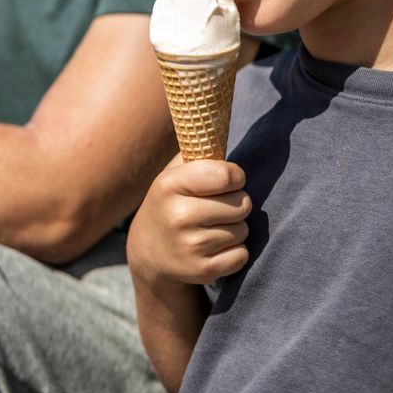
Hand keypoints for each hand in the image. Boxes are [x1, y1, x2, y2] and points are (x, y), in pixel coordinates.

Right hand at [127, 154, 251, 286]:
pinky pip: (242, 255)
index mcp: (169, 185)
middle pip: (242, 204)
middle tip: (217, 209)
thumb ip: (197, 152)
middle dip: (236, 205)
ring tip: (212, 229)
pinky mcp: (201, 271)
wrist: (149, 254)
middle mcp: (177, 216)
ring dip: (235, 229)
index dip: (235, 177)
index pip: (226, 175)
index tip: (227, 181)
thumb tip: (217, 121)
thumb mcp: (173, 175)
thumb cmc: (171, 203)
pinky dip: (234, 252)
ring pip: (243, 230)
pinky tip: (213, 249)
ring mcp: (189, 246)